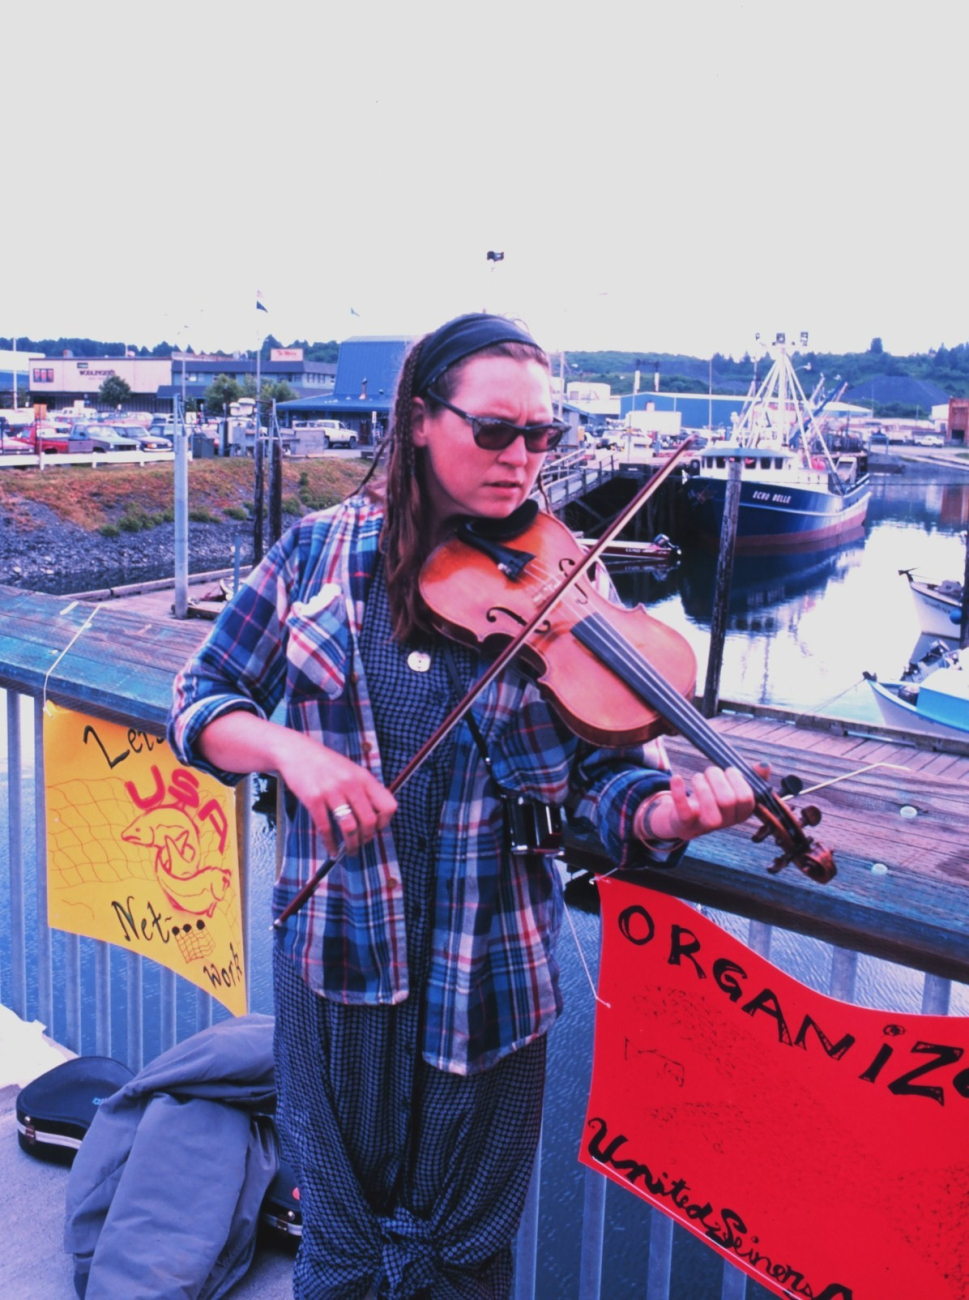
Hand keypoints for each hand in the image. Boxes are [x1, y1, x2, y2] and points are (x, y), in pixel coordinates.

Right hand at [278, 735, 396, 856]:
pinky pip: (325, 828)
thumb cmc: (326, 764)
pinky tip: (332, 849)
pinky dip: (330, 844)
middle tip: (362, 843)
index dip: (385, 822)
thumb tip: (375, 818)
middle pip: (369, 821)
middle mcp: (351, 784)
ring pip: (350, 828)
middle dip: (367, 838)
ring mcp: (332, 792)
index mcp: (364, 777)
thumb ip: (364, 789)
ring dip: (352, 845)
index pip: (387, 805)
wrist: (297, 752)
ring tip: (350, 851)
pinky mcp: (314, 799)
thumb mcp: (352, 771)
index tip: (377, 829)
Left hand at [635, 765, 761, 844]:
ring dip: (701, 782)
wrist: (684, 819)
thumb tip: (765, 765)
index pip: (746, 797)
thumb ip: (751, 777)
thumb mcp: (732, 789)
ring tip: (698, 778)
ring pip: (708, 804)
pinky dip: (678, 791)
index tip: (728, 771)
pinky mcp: (685, 823)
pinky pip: (683, 809)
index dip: (736, 779)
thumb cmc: (712, 800)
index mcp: (741, 813)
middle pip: (727, 799)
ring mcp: (705, 825)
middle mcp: (726, 822)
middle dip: (717, 778)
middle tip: (710, 772)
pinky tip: (676, 778)